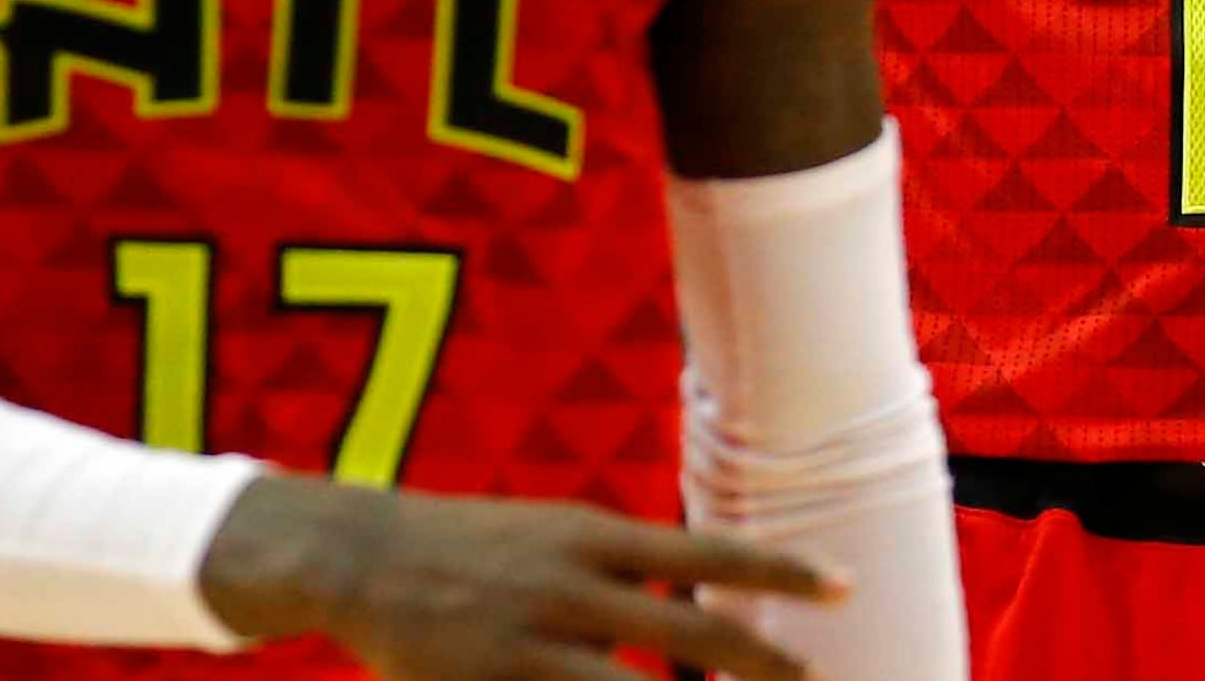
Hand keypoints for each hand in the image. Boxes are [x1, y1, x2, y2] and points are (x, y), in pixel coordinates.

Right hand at [200, 474, 843, 679]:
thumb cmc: (475, 548)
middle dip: (766, 662)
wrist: (359, 556)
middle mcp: (574, 585)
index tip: (845, 585)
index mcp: (594, 536)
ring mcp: (535, 643)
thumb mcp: (556, 537)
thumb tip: (694, 599)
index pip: (709, 551)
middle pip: (694, 632)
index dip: (781, 569)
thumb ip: (623, 569)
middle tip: (816, 677)